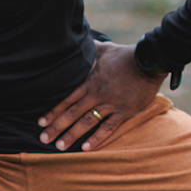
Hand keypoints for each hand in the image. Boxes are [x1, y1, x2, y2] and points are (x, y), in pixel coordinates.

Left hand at [39, 41, 164, 151]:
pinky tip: (86, 148)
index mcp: (90, 81)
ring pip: (87, 122)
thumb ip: (88, 50)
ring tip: (60, 147)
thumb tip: (78, 42)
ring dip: (72, 135)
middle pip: (73, 113)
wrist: (149, 61)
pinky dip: (97, 138)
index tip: (41, 122)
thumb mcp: (103, 49)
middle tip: (43, 139)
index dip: (53, 111)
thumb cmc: (125, 55)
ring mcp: (111, 103)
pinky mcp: (124, 110)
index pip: (67, 98)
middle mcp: (97, 94)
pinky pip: (109, 127)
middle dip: (57, 126)